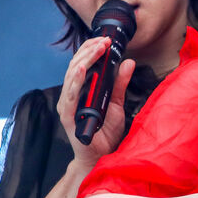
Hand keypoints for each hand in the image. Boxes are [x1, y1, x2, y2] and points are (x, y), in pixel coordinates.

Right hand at [57, 36, 135, 167]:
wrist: (101, 158)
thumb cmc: (105, 133)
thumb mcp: (116, 104)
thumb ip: (120, 83)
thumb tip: (129, 62)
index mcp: (81, 90)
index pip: (82, 63)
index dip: (92, 49)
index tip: (106, 40)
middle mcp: (71, 95)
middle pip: (76, 66)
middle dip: (90, 51)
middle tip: (104, 41)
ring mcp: (68, 106)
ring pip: (72, 77)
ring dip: (85, 60)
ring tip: (97, 49)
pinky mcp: (68, 117)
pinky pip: (70, 96)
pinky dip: (76, 82)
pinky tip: (82, 70)